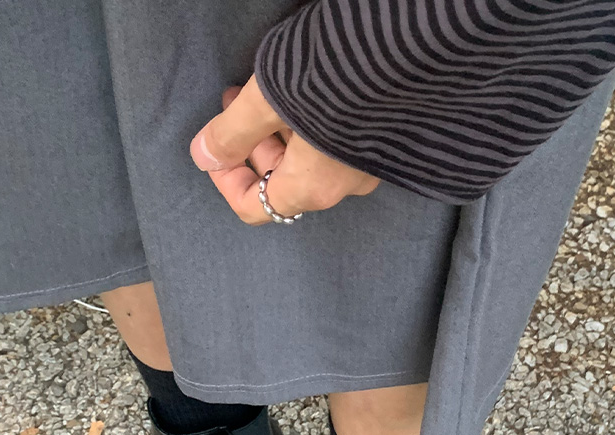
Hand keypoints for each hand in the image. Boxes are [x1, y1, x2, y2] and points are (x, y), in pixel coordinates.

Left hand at [190, 76, 379, 224]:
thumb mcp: (267, 100)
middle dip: (250, 146)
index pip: (254, 207)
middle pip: (281, 182)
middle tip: (233, 102)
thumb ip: (232, 132)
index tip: (214, 145)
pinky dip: (308, 128)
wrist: (411, 47)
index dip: (226, 180)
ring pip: (309, 161)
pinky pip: (334, 146)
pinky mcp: (382, 139)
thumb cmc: (332, 76)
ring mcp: (365, 165)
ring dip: (278, 132)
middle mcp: (341, 187)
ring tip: (263, 89)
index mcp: (310, 188)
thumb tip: (202, 156)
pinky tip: (300, 92)